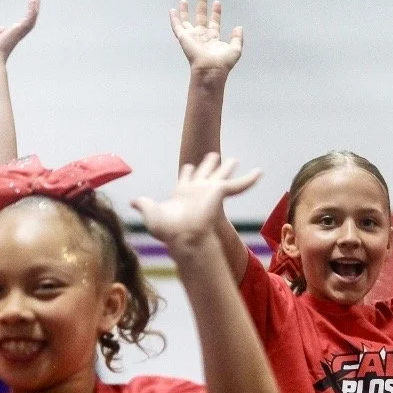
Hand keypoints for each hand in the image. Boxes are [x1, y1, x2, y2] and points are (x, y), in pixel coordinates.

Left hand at [0, 0, 39, 63]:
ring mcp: (20, 32)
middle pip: (30, 19)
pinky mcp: (20, 29)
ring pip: (32, 18)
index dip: (28, 15)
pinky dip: (32, 9)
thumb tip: (1, 28)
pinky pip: (29, 17)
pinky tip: (33, 1)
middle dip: (34, 9)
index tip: (30, 6)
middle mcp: (19, 33)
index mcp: (14, 35)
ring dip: (35, 7)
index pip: (24, 23)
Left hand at [131, 152, 259, 253]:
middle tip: (214, 155)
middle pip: (205, 173)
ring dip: (228, 167)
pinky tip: (260, 172)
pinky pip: (238, 185)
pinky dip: (249, 179)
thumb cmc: (169, 230)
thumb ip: (144, 205)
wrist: (185, 236)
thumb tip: (132, 202)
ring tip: (234, 159)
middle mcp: (197, 190)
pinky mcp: (220, 192)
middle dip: (209, 164)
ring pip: (221, 174)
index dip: (188, 173)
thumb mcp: (151, 214)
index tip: (190, 167)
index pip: (186, 179)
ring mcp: (209, 190)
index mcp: (182, 193)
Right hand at [170, 0, 241, 74]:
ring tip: (184, 0)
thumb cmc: (223, 63)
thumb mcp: (235, 49)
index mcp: (213, 39)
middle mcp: (202, 36)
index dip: (216, 12)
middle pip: (201, 16)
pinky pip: (177, 26)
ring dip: (185, 10)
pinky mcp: (184, 38)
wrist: (211, 69)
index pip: (214, 22)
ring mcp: (192, 37)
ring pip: (187, 21)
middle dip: (202, 4)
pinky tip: (172, 10)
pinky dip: (174, 19)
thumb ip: (237, 38)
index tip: (217, 3)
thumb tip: (238, 27)